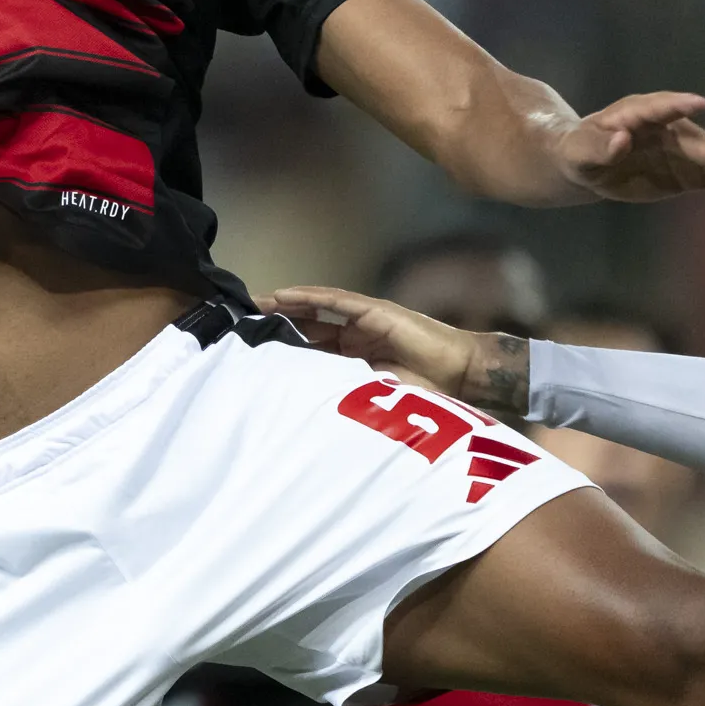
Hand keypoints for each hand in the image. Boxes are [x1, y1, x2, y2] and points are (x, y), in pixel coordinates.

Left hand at [252, 284, 513, 418]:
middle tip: (243, 322)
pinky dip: (310, 297)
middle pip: (307, 326)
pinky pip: (336, 302)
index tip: (251, 350)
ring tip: (256, 304)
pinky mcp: (375, 311)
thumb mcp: (373, 399)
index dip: (283, 347)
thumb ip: (344, 395)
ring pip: (317, 310)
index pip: (310, 350)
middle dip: (276, 324)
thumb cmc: (426, 394)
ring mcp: (365, 321)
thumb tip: (304, 409)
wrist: (462, 375)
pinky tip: (284, 296)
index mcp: (354, 359)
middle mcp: (355, 336)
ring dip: (285, 305)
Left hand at [558, 92, 704, 205]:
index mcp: (641, 115)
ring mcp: (689, 152)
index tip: (698, 104)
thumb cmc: (579, 150)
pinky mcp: (695, 173)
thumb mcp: (579, 150)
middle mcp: (674, 130)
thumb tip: (619, 139)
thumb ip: (597, 146)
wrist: (590, 160)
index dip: (676, 106)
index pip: (659, 108)